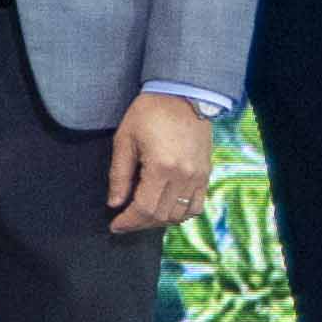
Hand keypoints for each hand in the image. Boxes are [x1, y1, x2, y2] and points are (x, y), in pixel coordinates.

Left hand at [106, 90, 220, 231]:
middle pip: (162, 215)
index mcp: (162, 167)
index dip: (128, 222)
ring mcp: (199, 176)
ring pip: (181, 215)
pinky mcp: (206, 173)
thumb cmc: (149, 112)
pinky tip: (165, 208)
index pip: (145, 208)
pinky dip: (180, 213)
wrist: (183, 94)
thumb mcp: (125, 139)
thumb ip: (119, 175)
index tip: (115, 226)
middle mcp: (184, 175)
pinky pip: (196, 205)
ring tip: (142, 215)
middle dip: (140, 223)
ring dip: (160, 220)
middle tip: (125, 221)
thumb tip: (114, 203)